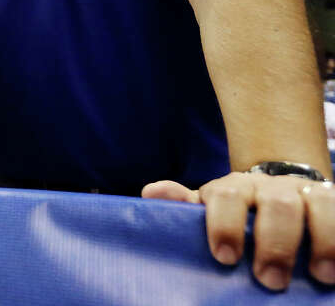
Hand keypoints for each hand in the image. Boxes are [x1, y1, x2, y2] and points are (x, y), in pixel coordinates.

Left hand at [143, 172, 334, 290]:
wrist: (280, 191)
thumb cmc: (237, 212)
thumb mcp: (209, 209)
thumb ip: (183, 205)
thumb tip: (150, 193)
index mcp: (236, 188)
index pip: (228, 196)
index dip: (225, 224)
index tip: (224, 257)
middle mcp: (275, 188)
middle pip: (277, 204)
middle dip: (275, 242)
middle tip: (270, 279)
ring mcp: (310, 195)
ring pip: (320, 206)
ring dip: (323, 240)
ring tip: (320, 276)